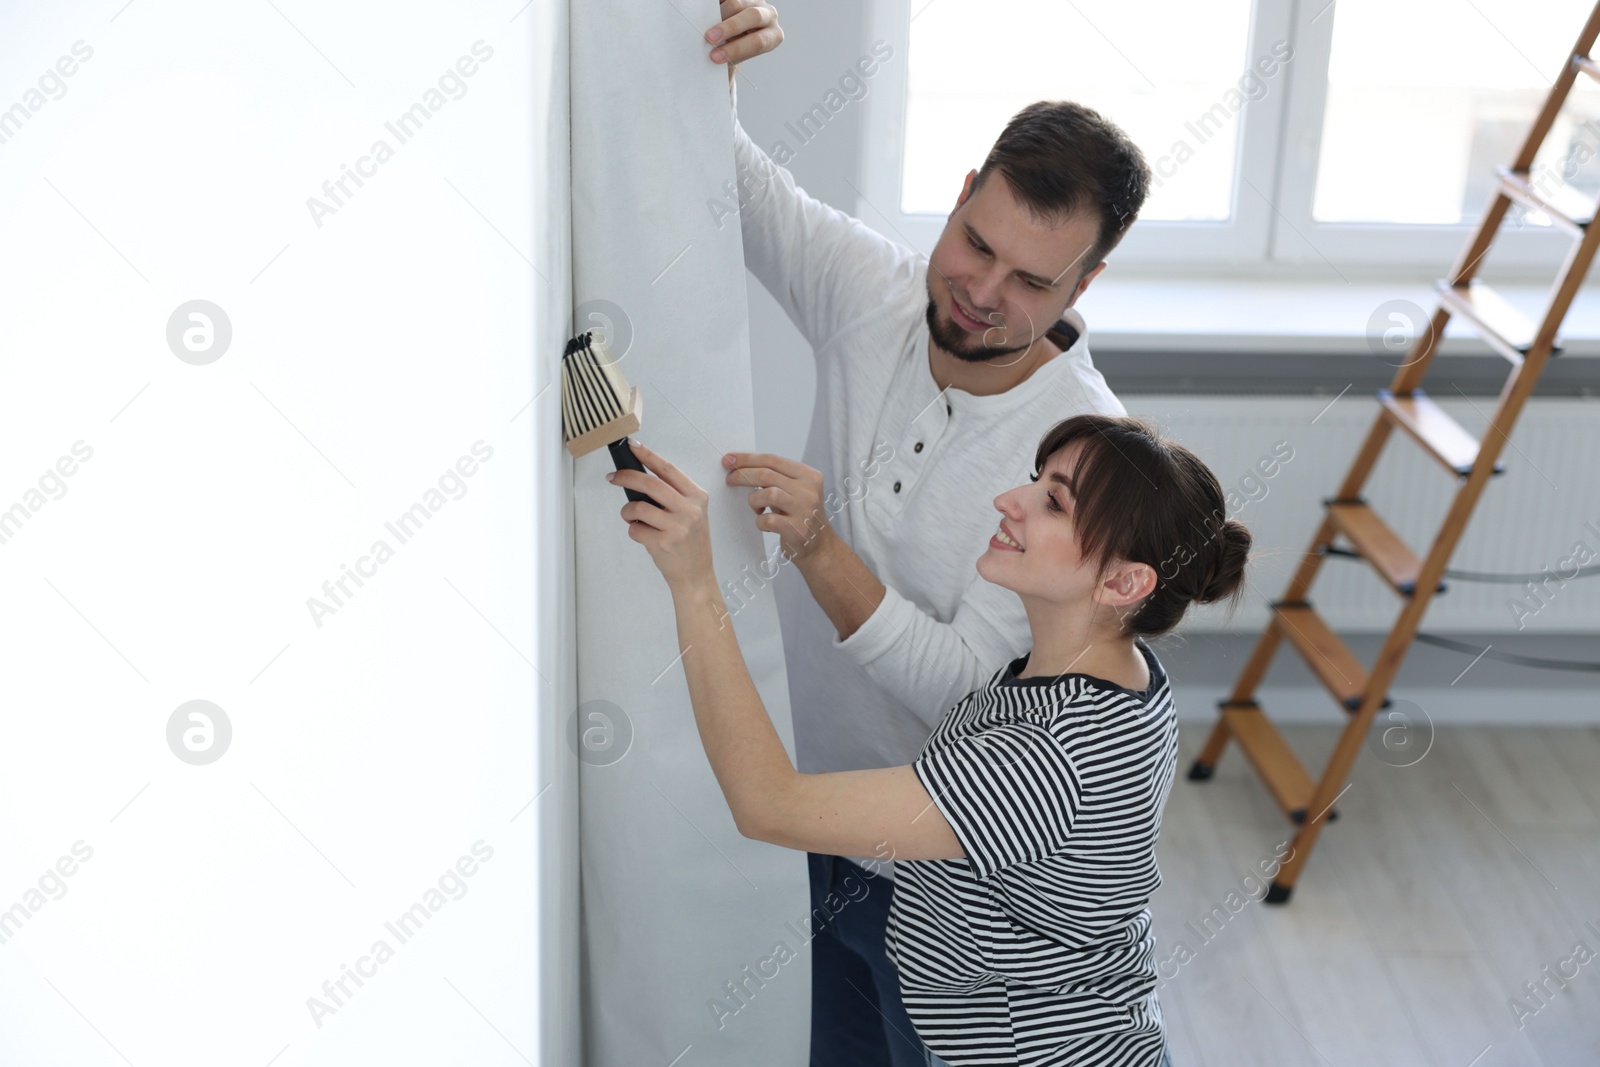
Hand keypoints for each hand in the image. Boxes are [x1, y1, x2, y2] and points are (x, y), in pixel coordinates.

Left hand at [610, 443, 715, 589]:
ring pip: (638, 506)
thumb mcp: (692, 512)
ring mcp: (677, 527)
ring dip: (627, 511)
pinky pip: (635, 529)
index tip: (632, 447)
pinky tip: (644, 536)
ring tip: (632, 517)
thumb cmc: (691, 543)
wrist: (696, 574)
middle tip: (613, 477)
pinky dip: (633, 530)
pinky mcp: (663, 543)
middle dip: (626, 477)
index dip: (648, 455)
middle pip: (650, 483)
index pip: (668, 469)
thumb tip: (640, 477)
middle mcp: (690, 509)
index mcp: (697, 497)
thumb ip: (673, 495)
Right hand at [706, 0, 782, 81]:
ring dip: (718, 16)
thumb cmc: (737, 49)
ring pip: (736, 3)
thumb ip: (730, 59)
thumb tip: (712, 60)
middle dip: (729, 28)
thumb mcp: (738, 57)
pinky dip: (715, 6)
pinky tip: (707, 14)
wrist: (736, 36)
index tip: (715, 57)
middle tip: (709, 38)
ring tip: (705, 26)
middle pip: (752, 16)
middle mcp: (769, 16)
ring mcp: (755, 1)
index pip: (758, 43)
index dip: (736, 50)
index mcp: (773, 36)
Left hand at [723, 452, 835, 562]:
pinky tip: (765, 524)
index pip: (772, 460)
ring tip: (757, 508)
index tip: (729, 460)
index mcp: (809, 475)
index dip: (747, 458)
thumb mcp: (795, 491)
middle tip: (729, 480)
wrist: (819, 546)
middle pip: (767, 474)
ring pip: (768, 494)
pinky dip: (760, 522)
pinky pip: (768, 519)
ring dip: (754, 501)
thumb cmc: (800, 515)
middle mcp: (809, 490)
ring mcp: (804, 509)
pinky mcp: (797, 529)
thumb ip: (776, 478)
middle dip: (742, 475)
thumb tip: (741, 466)